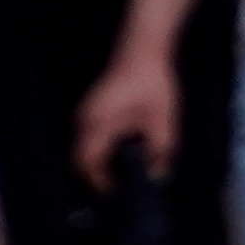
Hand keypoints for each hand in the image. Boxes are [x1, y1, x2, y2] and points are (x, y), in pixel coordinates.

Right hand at [73, 46, 180, 188]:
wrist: (143, 48)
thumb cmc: (152, 80)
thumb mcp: (163, 119)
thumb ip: (161, 151)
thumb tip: (159, 176)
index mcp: (99, 122)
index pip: (89, 164)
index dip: (101, 184)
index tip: (118, 196)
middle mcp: (85, 120)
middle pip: (81, 161)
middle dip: (97, 179)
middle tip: (119, 192)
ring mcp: (85, 114)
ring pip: (82, 151)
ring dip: (97, 166)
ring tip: (120, 178)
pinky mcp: (90, 111)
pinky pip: (87, 140)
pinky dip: (98, 154)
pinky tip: (119, 157)